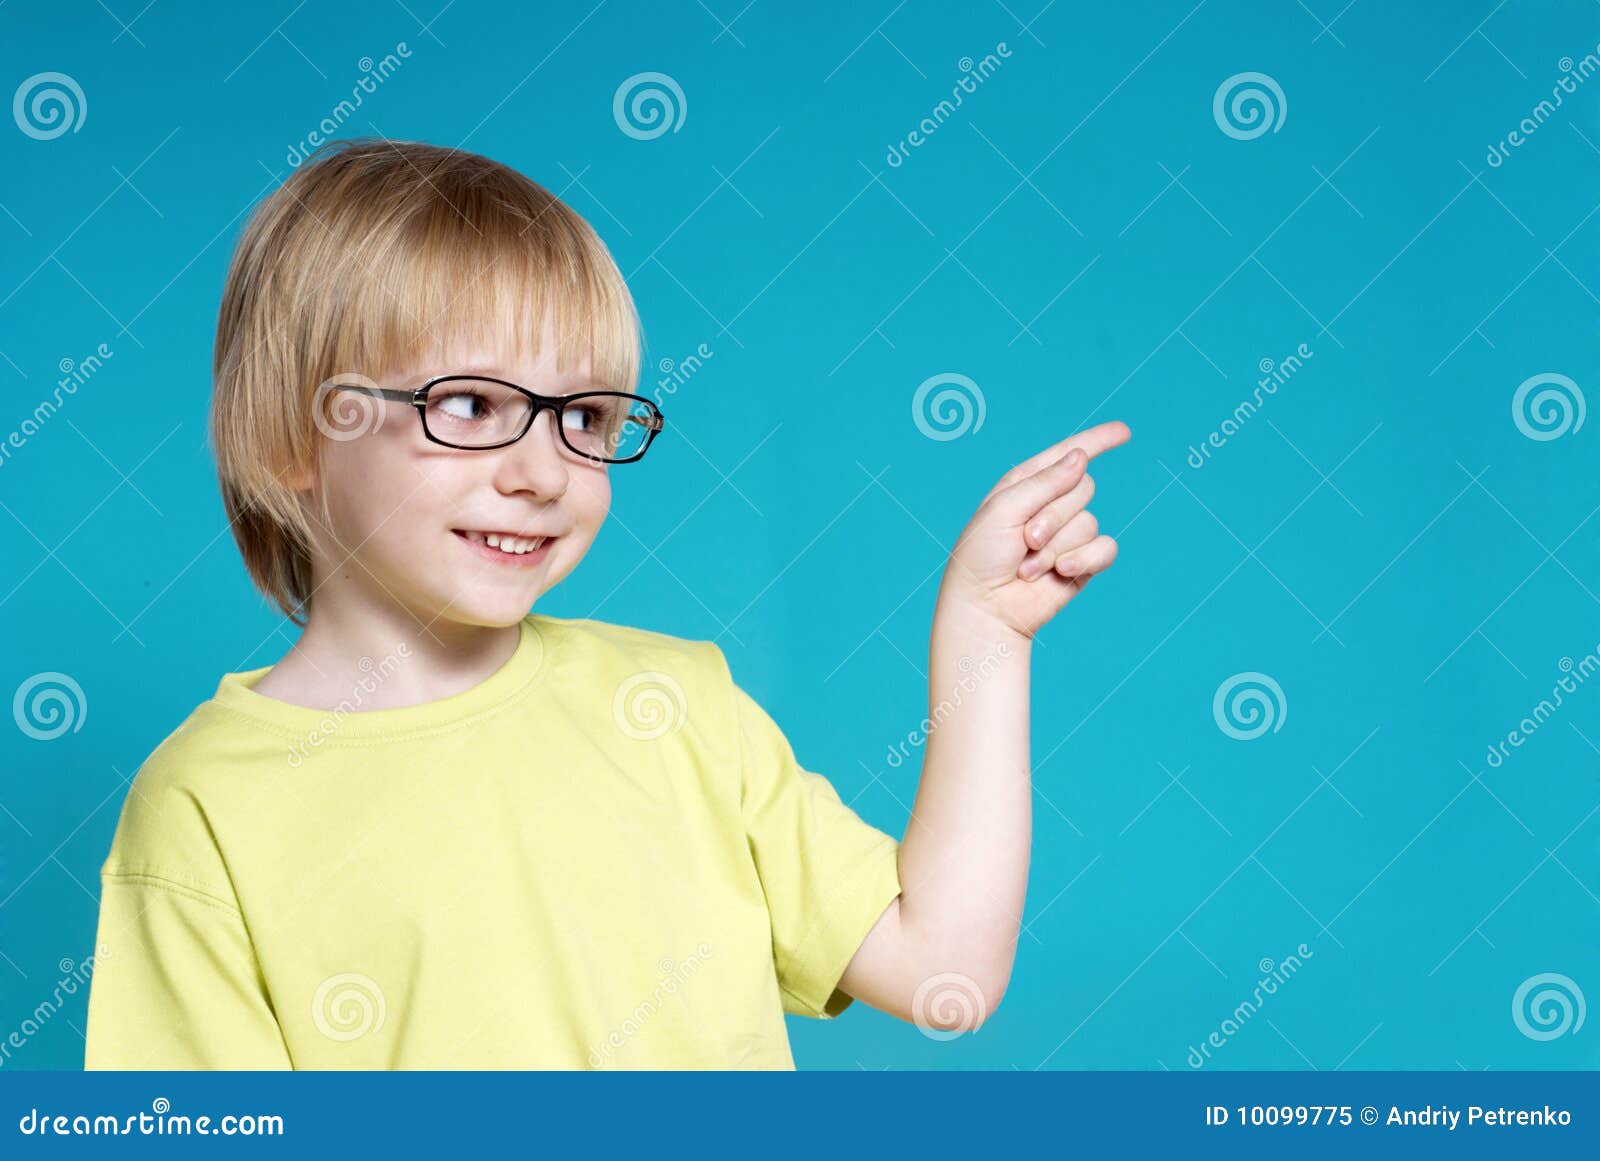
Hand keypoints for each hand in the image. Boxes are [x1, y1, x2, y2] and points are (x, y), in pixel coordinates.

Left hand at [936, 420, 1130, 640]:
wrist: (985, 608)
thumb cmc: (981, 557)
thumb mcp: (1003, 510)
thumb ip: (1044, 483)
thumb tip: (1081, 457)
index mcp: (1026, 484)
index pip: (1068, 455)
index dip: (1097, 441)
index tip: (1123, 432)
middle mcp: (1049, 505)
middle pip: (1083, 488)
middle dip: (1053, 516)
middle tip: (1024, 541)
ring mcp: (1068, 535)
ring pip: (1089, 522)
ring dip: (1056, 548)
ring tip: (1027, 567)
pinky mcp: (1083, 562)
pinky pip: (1105, 548)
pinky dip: (1084, 560)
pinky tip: (1061, 573)